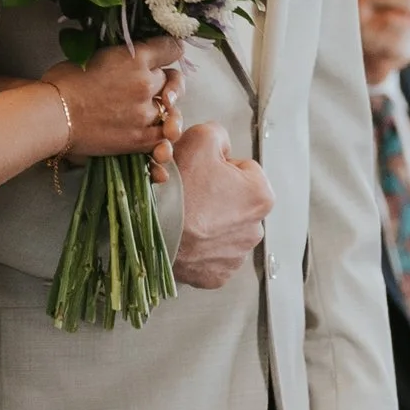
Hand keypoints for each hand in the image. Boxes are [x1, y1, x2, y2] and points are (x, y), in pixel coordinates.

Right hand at [54, 37, 183, 167]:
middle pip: (170, 78)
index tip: (163, 55)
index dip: (168, 50)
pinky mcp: (139, 138)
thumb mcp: (96, 54)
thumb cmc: (63, 82)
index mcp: (136, 57)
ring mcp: (145, 113)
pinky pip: (163, 135)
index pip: (171, 48)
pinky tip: (148, 129)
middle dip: (160, 80)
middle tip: (144, 85)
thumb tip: (129, 59)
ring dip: (162, 107)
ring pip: (171, 108)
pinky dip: (160, 133)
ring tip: (145, 110)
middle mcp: (146, 83)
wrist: (53, 115)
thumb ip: (121, 56)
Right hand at [168, 122, 275, 286]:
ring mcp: (236, 256)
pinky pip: (211, 254)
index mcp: (260, 196)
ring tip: (185, 215)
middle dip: (217, 196)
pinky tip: (185, 235)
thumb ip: (219, 134)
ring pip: (223, 228)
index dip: (219, 167)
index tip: (200, 173)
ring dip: (209, 221)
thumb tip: (221, 144)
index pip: (244, 170)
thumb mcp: (200, 139)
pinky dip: (200, 246)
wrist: (148, 231)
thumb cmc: (176, 189)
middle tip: (190, 194)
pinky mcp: (218, 275)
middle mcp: (255, 229)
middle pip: (235, 201)